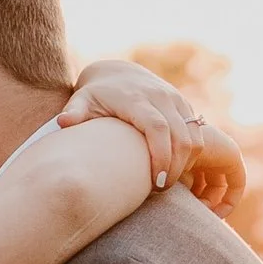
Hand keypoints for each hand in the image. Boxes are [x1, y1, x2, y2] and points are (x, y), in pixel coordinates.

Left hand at [61, 60, 247, 215]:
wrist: (118, 74)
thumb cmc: (96, 95)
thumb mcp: (82, 101)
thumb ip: (74, 112)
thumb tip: (64, 122)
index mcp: (137, 99)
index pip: (158, 128)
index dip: (161, 156)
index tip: (156, 183)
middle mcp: (161, 97)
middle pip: (181, 136)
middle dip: (176, 168)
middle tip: (161, 190)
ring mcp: (177, 100)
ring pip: (195, 136)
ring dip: (186, 163)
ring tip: (167, 183)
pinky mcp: (185, 106)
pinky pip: (198, 134)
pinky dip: (191, 155)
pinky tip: (175, 170)